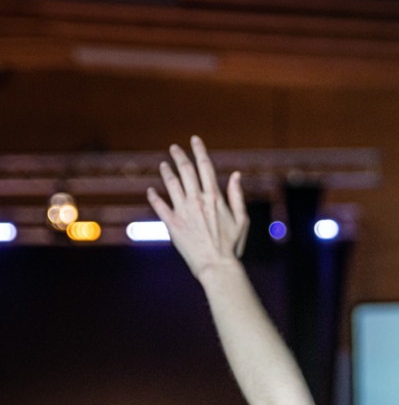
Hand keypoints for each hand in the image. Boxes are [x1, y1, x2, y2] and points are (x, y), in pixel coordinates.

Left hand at [147, 136, 248, 277]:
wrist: (217, 265)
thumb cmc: (232, 245)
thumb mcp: (242, 219)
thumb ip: (237, 195)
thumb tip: (236, 175)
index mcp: (214, 197)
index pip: (205, 167)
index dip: (199, 150)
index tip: (194, 139)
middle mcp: (197, 200)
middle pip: (186, 171)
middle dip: (179, 156)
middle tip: (174, 147)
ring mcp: (183, 211)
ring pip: (171, 184)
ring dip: (167, 172)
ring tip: (163, 165)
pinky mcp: (172, 224)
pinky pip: (159, 206)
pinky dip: (154, 197)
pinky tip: (151, 191)